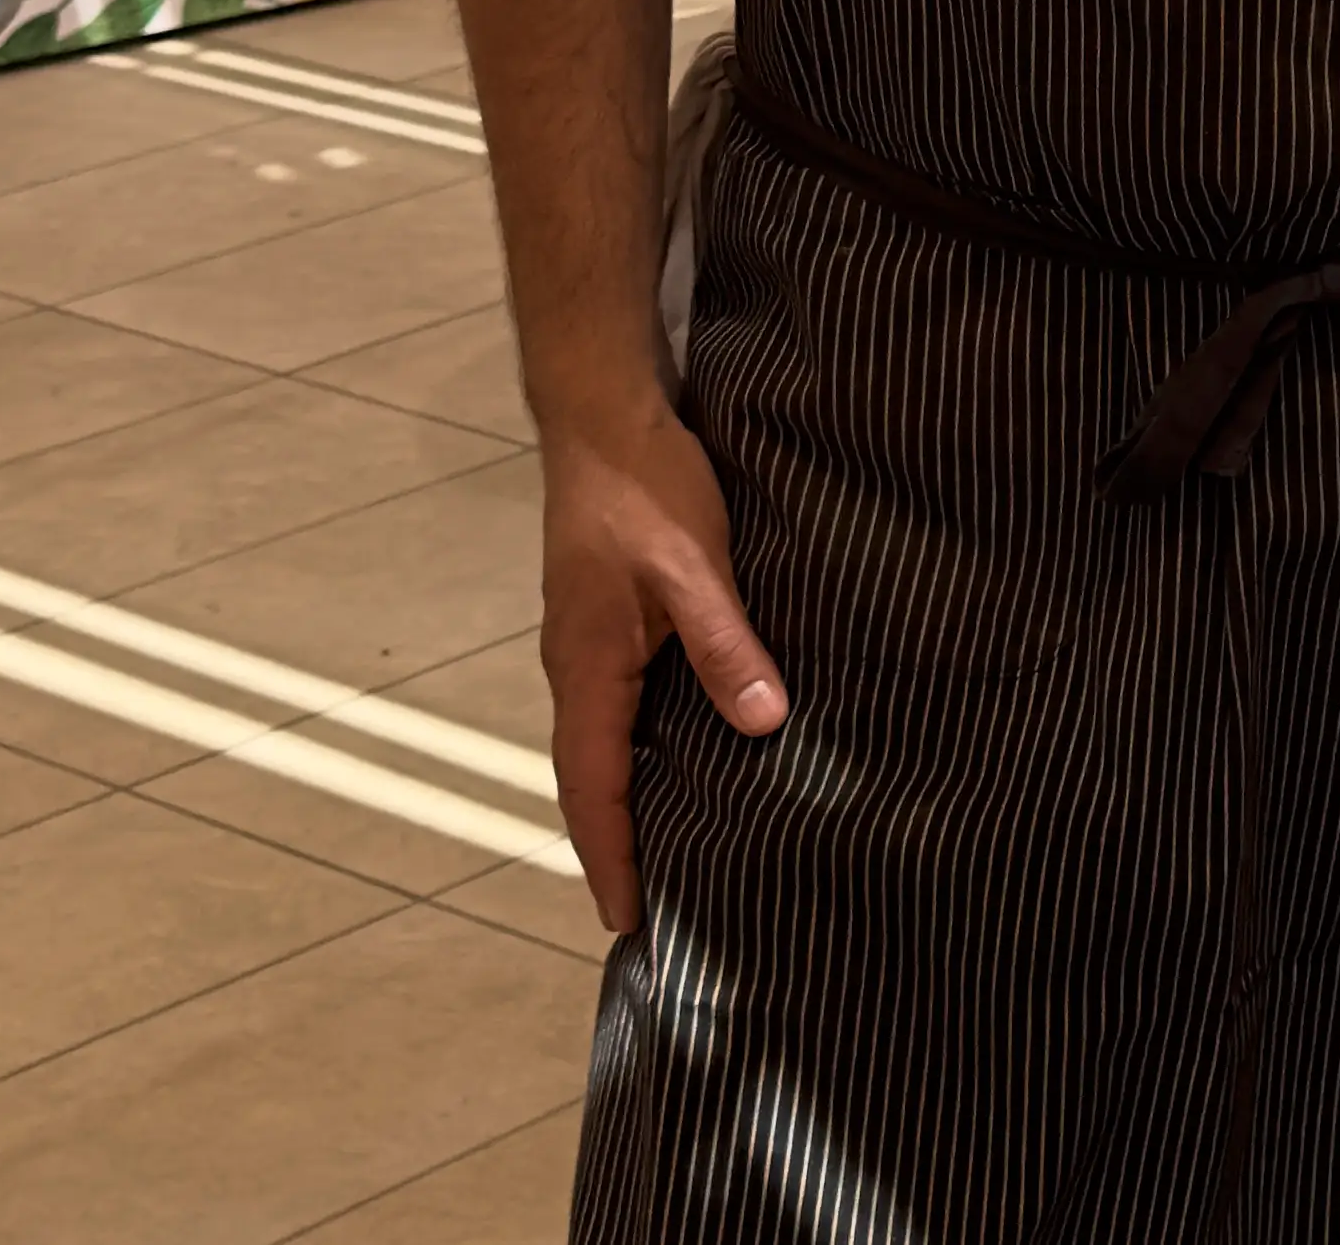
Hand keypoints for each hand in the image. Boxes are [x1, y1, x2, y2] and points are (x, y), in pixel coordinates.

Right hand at [537, 406, 784, 933]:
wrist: (603, 417)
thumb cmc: (645, 488)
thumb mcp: (695, 567)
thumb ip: (725, 645)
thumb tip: (762, 723)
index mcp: (587, 669)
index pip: (592, 786)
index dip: (611, 855)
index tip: (627, 921)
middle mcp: (576, 668)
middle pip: (590, 778)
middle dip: (615, 844)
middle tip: (649, 910)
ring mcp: (589, 644)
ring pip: (604, 742)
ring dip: (628, 798)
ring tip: (669, 852)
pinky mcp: (608, 621)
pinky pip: (621, 706)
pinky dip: (640, 748)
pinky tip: (683, 756)